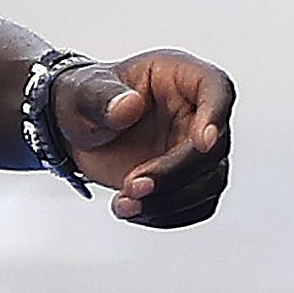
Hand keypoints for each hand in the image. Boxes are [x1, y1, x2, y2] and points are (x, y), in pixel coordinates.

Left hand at [57, 49, 234, 227]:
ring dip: (170, 201)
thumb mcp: (83, 91)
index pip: (217, 89)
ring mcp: (194, 149)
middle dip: (175, 173)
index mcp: (182, 76)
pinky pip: (195, 206)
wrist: (76, 130)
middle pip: (214, 149)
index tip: (203, 143)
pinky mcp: (186, 180)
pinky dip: (165, 215)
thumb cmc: (84, 98)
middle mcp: (197, 113)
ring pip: (210, 183)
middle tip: (132, 185)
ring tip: (124, 203)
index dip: (216, 116)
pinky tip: (130, 210)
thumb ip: (102, 97)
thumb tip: (128, 107)